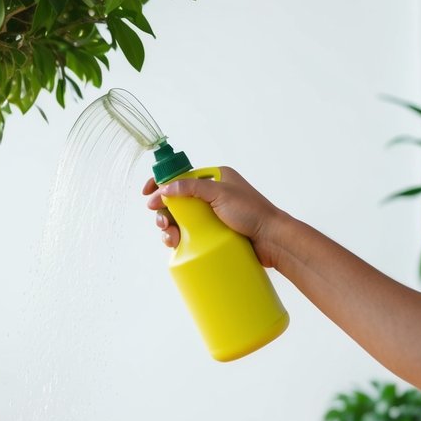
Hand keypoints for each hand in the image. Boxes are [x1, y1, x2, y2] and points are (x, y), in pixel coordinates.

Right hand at [142, 166, 285, 266]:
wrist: (272, 240)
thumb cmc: (252, 213)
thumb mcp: (221, 194)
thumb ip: (192, 188)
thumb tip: (166, 188)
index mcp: (214, 179)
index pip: (181, 177)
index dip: (161, 183)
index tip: (147, 193)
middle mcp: (211, 195)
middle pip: (177, 200)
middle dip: (163, 210)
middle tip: (161, 221)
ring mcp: (211, 216)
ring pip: (180, 219)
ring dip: (168, 226)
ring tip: (169, 237)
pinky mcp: (212, 233)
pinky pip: (189, 233)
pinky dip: (179, 237)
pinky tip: (175, 244)